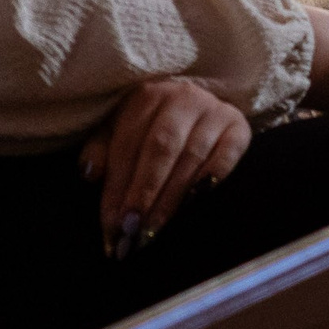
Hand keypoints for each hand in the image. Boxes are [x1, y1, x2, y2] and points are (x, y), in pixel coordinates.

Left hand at [81, 79, 250, 259]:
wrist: (199, 111)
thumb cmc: (151, 128)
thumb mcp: (120, 131)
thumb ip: (101, 151)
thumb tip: (90, 174)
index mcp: (146, 97)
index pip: (128, 146)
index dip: (117, 188)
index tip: (111, 227)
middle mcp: (182, 98)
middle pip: (160, 148)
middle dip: (143, 193)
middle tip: (132, 232)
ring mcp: (214, 110)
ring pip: (191, 156)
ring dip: (171, 197)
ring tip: (154, 230)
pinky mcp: (239, 126)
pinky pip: (227, 154)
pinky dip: (212, 176)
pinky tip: (195, 200)